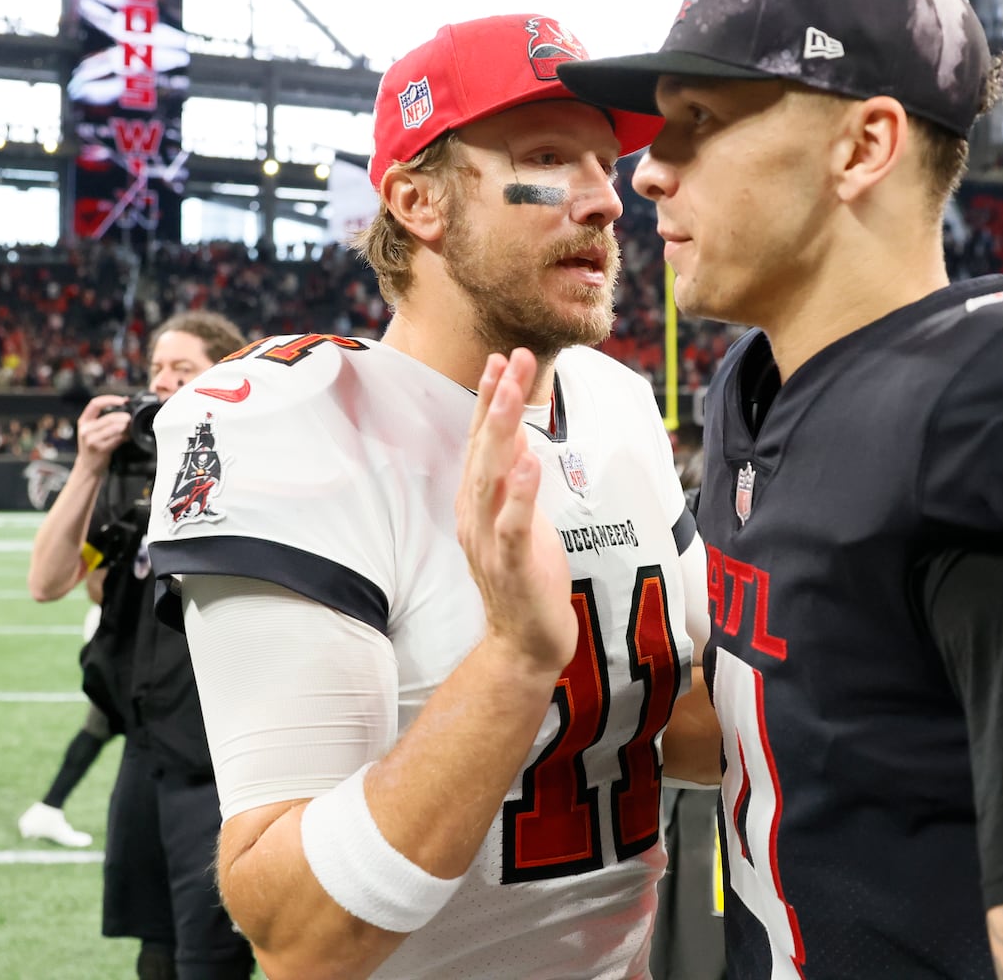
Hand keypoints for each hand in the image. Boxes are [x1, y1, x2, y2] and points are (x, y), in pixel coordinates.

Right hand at [73, 395, 130, 476]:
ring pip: (113, 428)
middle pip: (108, 417)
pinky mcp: (99, 449)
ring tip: (130, 427)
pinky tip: (127, 437)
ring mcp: (91, 440)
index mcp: (84, 421)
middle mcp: (85, 429)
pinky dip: (124, 437)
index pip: (95, 403)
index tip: (122, 400)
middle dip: (122, 417)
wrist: (87, 466)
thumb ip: (104, 420)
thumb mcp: (93, 430)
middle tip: (130, 418)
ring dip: (125, 427)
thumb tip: (125, 410)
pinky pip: (116, 440)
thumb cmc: (93, 446)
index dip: (110, 399)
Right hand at [456, 351, 577, 674]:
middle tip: (508, 358)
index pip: (479, 443)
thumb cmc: (526, 579)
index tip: (500, 359)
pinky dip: (518, 492)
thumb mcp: (519, 518)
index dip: (487, 400)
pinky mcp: (512, 566)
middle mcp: (475, 517)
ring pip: (490, 480)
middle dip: (494, 402)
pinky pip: (513, 525)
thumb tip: (515, 434)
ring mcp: (489, 542)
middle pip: (481, 451)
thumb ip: (513, 479)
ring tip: (511, 394)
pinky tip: (528, 462)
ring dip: (501, 433)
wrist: (523, 645)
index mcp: (476, 504)